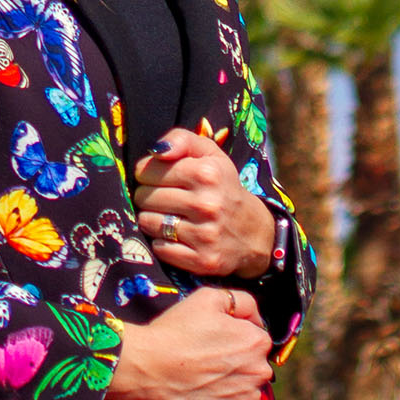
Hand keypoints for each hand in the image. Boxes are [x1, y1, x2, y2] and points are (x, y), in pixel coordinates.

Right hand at [105, 289, 272, 399]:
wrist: (148, 368)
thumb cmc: (177, 330)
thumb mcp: (208, 297)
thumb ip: (241, 301)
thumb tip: (256, 319)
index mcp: (257, 342)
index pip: (256, 340)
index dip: (235, 338)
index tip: (214, 342)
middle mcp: (260, 373)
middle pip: (254, 367)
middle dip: (237, 364)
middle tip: (207, 362)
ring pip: (246, 392)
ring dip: (232, 388)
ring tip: (203, 380)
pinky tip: (202, 397)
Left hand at [133, 130, 275, 279]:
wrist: (253, 232)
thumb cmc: (222, 185)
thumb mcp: (209, 154)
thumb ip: (181, 139)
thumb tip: (156, 150)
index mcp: (207, 173)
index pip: (149, 170)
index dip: (146, 173)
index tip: (155, 177)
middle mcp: (207, 204)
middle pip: (145, 197)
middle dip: (146, 196)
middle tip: (160, 197)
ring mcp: (205, 235)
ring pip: (149, 223)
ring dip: (151, 219)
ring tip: (165, 215)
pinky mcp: (203, 261)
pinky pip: (161, 249)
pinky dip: (162, 242)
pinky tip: (174, 235)